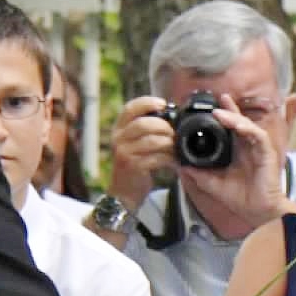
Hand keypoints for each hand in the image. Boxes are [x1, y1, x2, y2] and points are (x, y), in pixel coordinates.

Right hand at [106, 95, 178, 212]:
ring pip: (152, 141)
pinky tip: (174, 161)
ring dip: (169, 143)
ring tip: (176, 148)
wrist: (123, 192)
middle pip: (143, 124)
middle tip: (175, 133)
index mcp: (119, 129)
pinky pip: (156, 158)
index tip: (163, 104)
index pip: (130, 108)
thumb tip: (171, 115)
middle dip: (164, 126)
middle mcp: (118, 138)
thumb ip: (147, 129)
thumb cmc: (134, 165)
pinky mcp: (133, 167)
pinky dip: (169, 158)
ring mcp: (124, 153)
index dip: (147, 102)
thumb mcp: (134, 143)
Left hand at [175, 97, 292, 236]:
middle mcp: (248, 147)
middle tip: (219, 99)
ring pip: (247, 126)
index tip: (210, 107)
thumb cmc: (241, 199)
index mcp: (237, 152)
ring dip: (234, 117)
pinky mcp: (267, 152)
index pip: (230, 129)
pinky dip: (247, 128)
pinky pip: (258, 135)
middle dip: (230, 109)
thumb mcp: (213, 185)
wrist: (258, 212)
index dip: (223, 116)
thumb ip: (198, 174)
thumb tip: (180, 166)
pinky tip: (237, 125)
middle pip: (240, 121)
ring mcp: (258, 148)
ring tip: (220, 113)